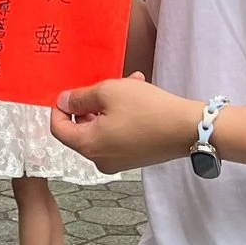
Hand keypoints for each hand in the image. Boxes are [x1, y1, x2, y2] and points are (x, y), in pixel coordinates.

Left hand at [49, 73, 204, 174]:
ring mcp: (117, 161)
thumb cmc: (147, 109)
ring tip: (128, 83)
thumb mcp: (108, 92)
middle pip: (80, 129)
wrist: (187, 129)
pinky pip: (118, 135)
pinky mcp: (133, 158)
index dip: (58, 108)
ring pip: (102, 129)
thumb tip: (63, 101)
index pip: (58, 130)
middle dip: (89, 103)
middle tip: (104, 83)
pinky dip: (121, 116)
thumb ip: (80, 97)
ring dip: (109, 105)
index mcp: (88, 146)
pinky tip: (138, 95)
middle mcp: (99, 159)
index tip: (68, 93)